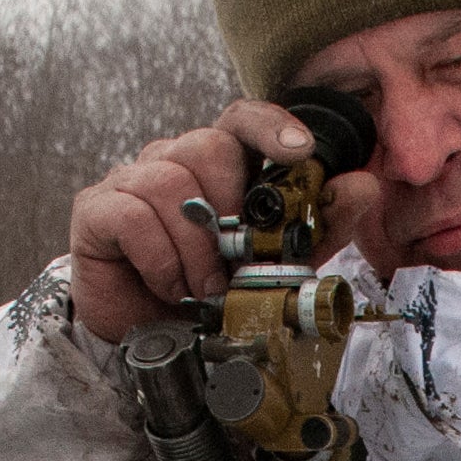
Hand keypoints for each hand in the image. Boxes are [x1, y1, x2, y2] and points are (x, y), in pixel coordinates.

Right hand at [68, 101, 388, 342]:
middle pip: (207, 145)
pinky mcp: (95, 209)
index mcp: (217, 166)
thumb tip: (364, 185)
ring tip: (201, 287)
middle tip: (232, 261)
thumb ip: (318, 226)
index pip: (241, 118)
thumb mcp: (275, 265)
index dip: (270, 125)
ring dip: (194, 247)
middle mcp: (172, 160)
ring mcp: (131, 180)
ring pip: (169, 181)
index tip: (299, 152)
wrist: (146, 342)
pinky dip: (159, 257)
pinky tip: (167, 284)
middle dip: (229, 210)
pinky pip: (133, 213)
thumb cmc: (206, 295)